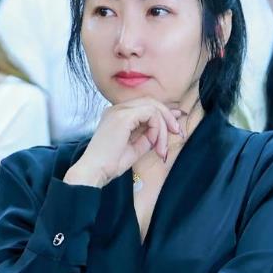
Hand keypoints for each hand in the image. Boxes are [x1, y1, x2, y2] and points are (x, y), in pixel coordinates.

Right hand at [63, 98, 182, 187]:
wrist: (95, 171)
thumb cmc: (111, 164)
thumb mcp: (135, 147)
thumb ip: (148, 136)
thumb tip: (163, 129)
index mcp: (117, 114)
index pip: (145, 105)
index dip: (163, 112)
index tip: (176, 122)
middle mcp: (117, 109)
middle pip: (151, 101)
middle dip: (168, 116)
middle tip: (178, 131)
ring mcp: (119, 110)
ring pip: (152, 107)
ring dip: (163, 126)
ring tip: (163, 147)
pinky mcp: (123, 116)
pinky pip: (150, 114)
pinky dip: (157, 128)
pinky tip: (154, 142)